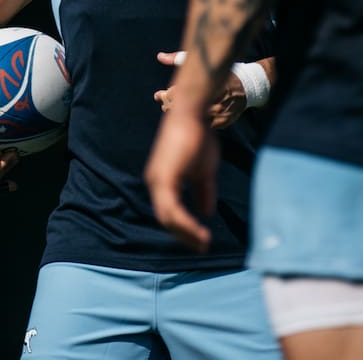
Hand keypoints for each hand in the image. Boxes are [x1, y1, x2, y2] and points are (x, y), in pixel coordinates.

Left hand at [144, 108, 218, 252]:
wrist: (193, 114)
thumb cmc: (198, 137)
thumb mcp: (204, 171)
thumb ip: (203, 192)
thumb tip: (206, 213)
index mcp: (163, 182)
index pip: (170, 213)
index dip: (185, 228)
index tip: (201, 240)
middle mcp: (155, 183)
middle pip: (166, 219)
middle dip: (184, 235)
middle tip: (202, 247)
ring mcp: (157, 181)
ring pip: (167, 217)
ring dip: (185, 232)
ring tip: (203, 242)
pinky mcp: (163, 178)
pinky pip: (171, 209)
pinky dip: (185, 222)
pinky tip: (199, 229)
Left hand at [153, 51, 246, 128]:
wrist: (248, 86)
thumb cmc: (222, 73)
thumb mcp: (202, 63)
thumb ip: (178, 59)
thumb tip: (159, 56)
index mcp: (204, 85)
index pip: (176, 94)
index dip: (164, 96)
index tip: (158, 95)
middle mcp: (211, 100)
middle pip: (182, 108)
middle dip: (169, 106)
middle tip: (164, 103)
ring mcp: (218, 113)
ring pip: (192, 119)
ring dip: (181, 116)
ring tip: (176, 110)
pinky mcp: (223, 122)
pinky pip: (204, 126)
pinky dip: (196, 121)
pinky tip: (190, 117)